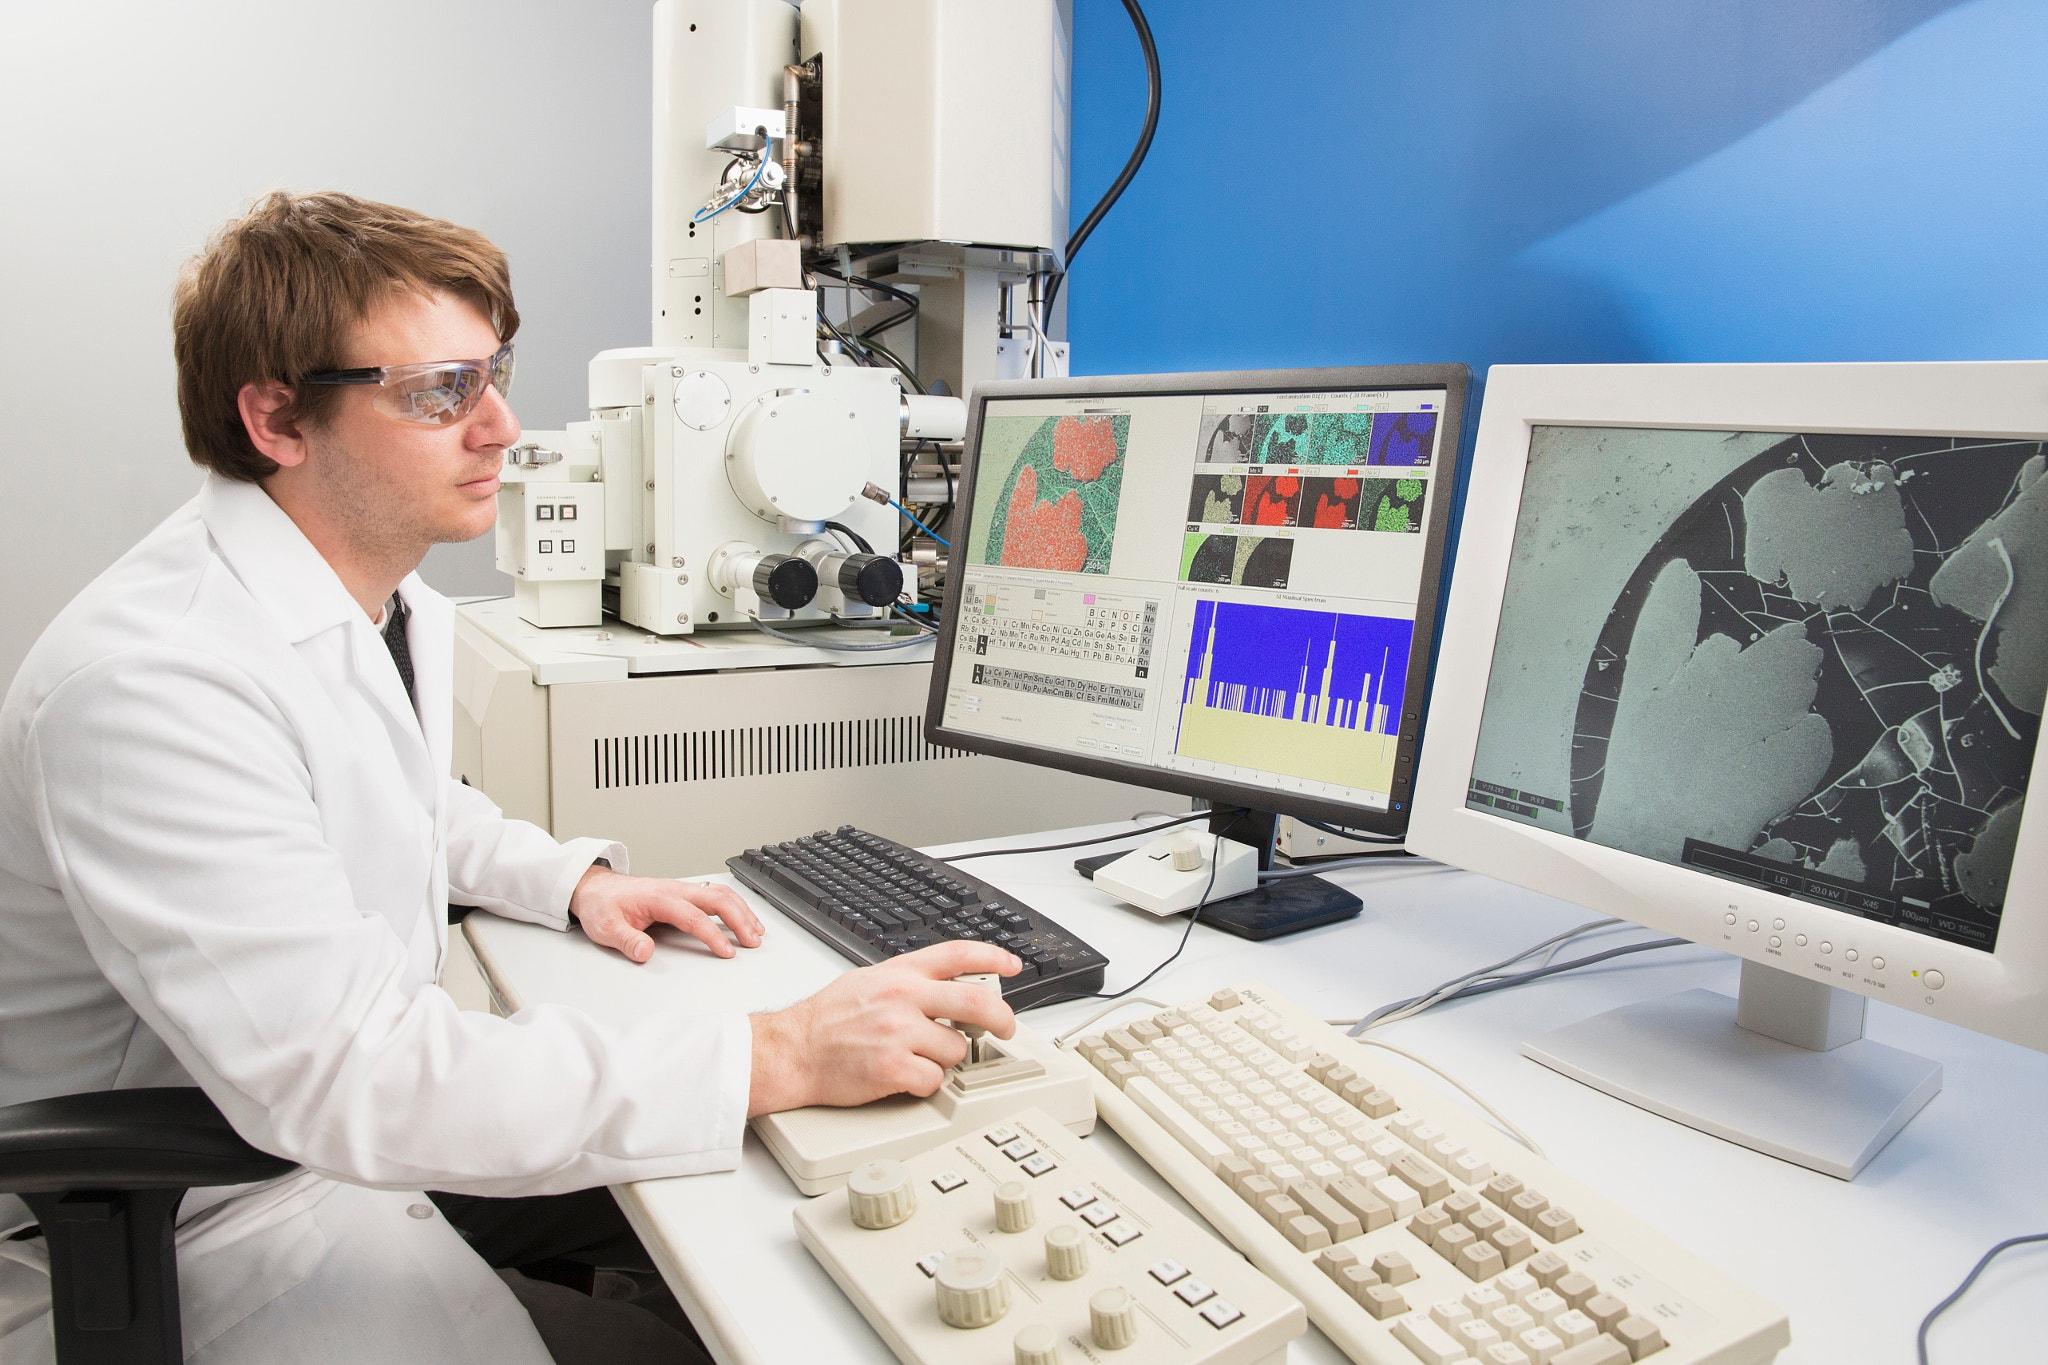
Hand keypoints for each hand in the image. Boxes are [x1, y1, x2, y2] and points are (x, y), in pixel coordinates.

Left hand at [569, 865, 763, 962]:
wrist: (596, 888)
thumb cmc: (603, 906)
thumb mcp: (606, 928)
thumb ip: (627, 940)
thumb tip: (645, 951)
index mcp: (659, 898)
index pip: (694, 916)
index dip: (712, 935)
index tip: (726, 952)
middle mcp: (675, 890)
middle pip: (717, 899)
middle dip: (739, 919)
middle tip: (753, 942)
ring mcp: (682, 889)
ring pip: (721, 894)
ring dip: (742, 911)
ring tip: (756, 933)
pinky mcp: (684, 893)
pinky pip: (716, 895)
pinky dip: (735, 906)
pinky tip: (744, 918)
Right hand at [747, 941, 1020, 1115]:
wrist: (791, 1051)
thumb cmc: (826, 1020)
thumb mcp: (869, 981)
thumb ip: (911, 982)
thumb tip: (950, 988)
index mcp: (900, 973)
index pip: (957, 954)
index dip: (992, 957)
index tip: (1012, 966)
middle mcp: (903, 998)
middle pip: (976, 1003)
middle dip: (1001, 1019)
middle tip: (1005, 1029)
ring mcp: (899, 1033)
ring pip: (956, 1049)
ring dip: (946, 1059)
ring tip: (917, 1058)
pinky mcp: (893, 1068)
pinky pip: (935, 1080)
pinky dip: (926, 1083)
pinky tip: (905, 1077)